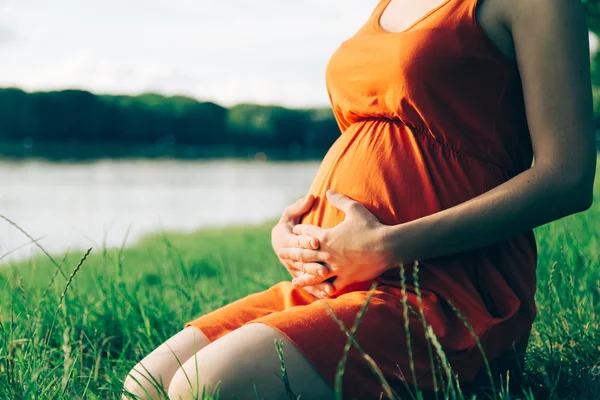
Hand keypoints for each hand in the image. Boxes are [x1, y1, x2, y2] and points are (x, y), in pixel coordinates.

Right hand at [271, 194, 335, 297]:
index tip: (316, 241)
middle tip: (325, 268)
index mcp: (285, 239)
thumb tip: (311, 196)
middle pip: (302, 261)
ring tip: (329, 285)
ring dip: (316, 280)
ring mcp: (295, 269)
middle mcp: (288, 257)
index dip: (305, 240)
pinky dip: (319, 290)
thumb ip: (299, 206)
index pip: (296, 241)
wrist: (280, 244)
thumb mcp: (290, 215)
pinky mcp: (301, 277)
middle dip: (313, 265)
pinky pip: (310, 285)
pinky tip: (330, 294)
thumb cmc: (289, 225)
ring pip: (306, 275)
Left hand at [277, 190, 396, 294]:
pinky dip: (324, 290)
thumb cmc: (371, 226)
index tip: (294, 229)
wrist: (387, 246)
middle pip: (304, 253)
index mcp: (326, 236)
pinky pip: (332, 285)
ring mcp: (336, 267)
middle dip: (292, 252)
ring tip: (292, 280)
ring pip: (314, 272)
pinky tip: (318, 293)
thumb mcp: (354, 209)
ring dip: (302, 275)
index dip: (300, 229)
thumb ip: (340, 200)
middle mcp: (327, 253)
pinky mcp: (346, 277)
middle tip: (280, 253)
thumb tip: (328, 191)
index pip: (307, 232)